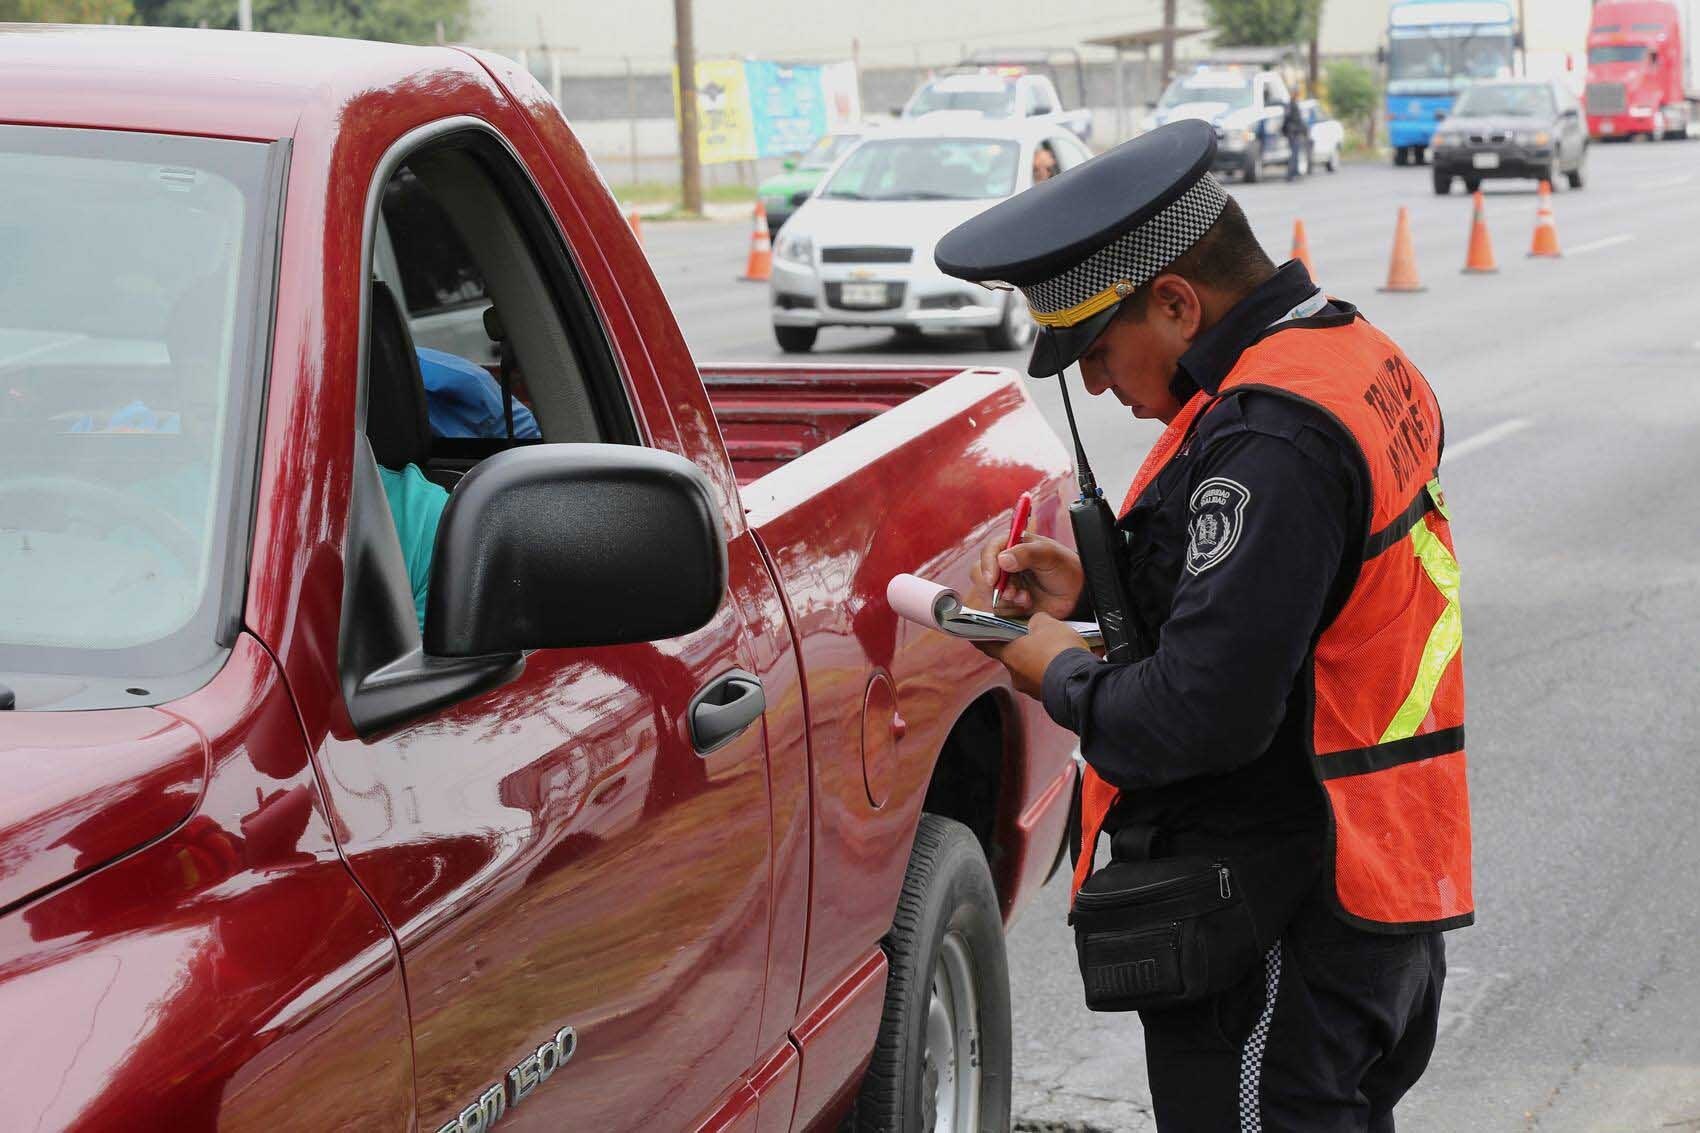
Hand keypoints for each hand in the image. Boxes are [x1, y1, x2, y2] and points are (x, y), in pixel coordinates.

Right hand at [969, 532, 1084, 619]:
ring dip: (1004, 599)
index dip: (987, 565)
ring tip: (1025, 598)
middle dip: (996, 586)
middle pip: (980, 573)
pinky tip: (1025, 605)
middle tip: (1014, 592)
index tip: (992, 580)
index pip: (988, 551)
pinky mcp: (1005, 602)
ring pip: (985, 593)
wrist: (1076, 596)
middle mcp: (1003, 563)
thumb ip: (1027, 554)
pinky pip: (994, 608)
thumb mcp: (1050, 556)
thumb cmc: (1065, 569)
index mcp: (1012, 545)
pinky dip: (1008, 609)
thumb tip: (1002, 559)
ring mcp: (1003, 583)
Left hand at [976, 613, 1088, 698]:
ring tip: (1059, 650)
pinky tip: (1067, 664)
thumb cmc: (1058, 651)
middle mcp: (1016, 675)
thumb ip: (1036, 620)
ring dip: (1041, 661)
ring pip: (1032, 670)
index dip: (983, 638)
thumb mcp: (1047, 624)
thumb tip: (1036, 623)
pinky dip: (1054, 672)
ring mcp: (1032, 689)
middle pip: (1015, 658)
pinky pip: (1047, 680)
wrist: (1079, 682)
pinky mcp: (1048, 697)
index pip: (988, 645)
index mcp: (1010, 655)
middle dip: (1025, 648)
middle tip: (1037, 637)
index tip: (976, 635)